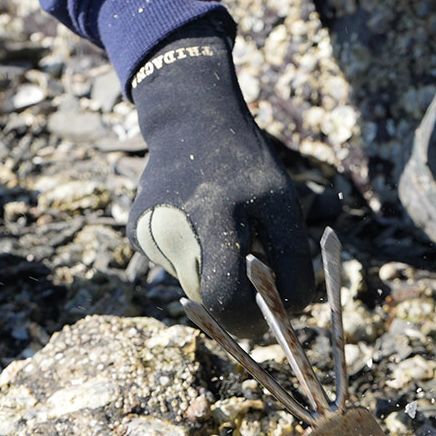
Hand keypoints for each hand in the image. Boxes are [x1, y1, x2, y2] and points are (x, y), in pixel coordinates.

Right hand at [127, 12, 314, 336]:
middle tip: (254, 278)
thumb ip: (295, 256)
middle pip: (208, 296)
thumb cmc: (247, 165)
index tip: (267, 311)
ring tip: (223, 231)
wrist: (190, 120)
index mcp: (216, 216)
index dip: (248, 315)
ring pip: (191, 284)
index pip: (224, 297)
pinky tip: (197, 224)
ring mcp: (149, 233)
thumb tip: (298, 309)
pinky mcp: (137, 235)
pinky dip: (192, 258)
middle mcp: (174, 228)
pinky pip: (173, 267)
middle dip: (235, 295)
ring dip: (213, 273)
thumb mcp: (284, 201)